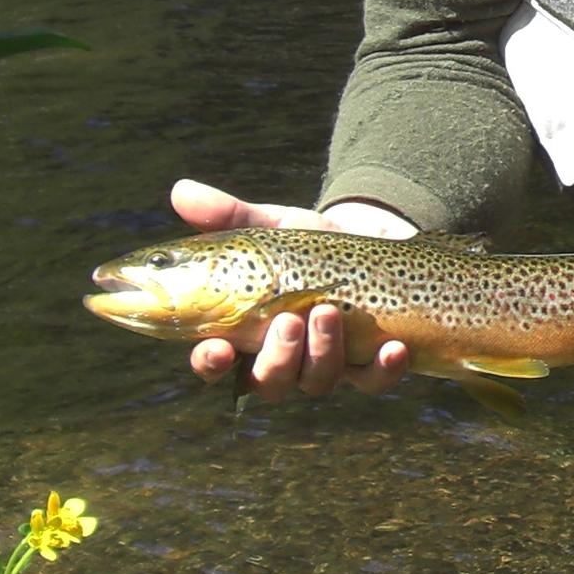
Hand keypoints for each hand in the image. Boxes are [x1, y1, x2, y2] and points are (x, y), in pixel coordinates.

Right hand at [169, 177, 415, 400]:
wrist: (371, 241)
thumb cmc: (307, 243)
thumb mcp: (271, 226)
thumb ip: (228, 215)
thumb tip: (181, 190)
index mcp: (244, 331)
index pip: (215, 362)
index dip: (210, 363)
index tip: (216, 348)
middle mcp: (282, 358)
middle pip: (268, 383)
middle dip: (276, 359)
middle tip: (287, 320)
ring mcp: (327, 365)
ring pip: (317, 381)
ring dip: (322, 352)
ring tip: (329, 310)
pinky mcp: (370, 364)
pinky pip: (374, 381)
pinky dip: (383, 369)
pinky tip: (393, 347)